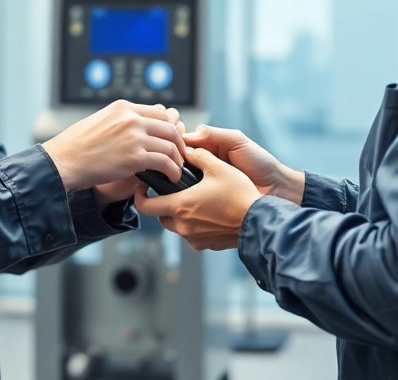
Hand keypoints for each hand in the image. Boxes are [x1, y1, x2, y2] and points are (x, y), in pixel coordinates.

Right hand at [42, 101, 186, 191]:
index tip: (172, 140)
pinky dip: (172, 170)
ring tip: (176, 169)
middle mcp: (131, 119)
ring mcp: (134, 137)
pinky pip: (164, 162)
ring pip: (170, 145)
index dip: (170, 127)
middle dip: (178, 143)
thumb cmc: (77, 145)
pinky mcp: (134, 157)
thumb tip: (137, 125)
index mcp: (123, 108)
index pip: (159, 112)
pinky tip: (171, 177)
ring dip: (177, 159)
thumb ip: (120, 121)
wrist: (63, 161)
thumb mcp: (100, 121)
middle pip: (169, 127)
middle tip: (180, 156)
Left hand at [134, 147, 260, 250]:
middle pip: (161, 216)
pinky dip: (195, 225)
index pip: (145, 206)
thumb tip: (188, 151)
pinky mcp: (206, 245)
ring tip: (195, 201)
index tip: (141, 189)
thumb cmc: (239, 194)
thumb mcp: (219, 167)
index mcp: (180, 206)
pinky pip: (193, 234)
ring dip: (180, 215)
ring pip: (177, 226)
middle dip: (164, 204)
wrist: (259, 221)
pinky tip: (210, 213)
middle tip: (174, 192)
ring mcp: (194, 238)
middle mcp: (183, 225)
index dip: (138, 197)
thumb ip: (199, 156)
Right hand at [183, 125, 304, 204]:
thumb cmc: (260, 162)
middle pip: (181, 162)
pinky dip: (188, 193)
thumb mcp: (237, 141)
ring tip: (174, 178)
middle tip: (171, 164)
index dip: (177, 145)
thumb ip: (214, 134)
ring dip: (179, 178)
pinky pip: (193, 196)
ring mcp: (207, 183)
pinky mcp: (209, 200)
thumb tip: (188, 135)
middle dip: (175, 162)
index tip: (169, 147)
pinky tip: (183, 193)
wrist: (276, 188)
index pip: (187, 144)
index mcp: (212, 148)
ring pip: (184, 179)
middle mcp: (207, 165)